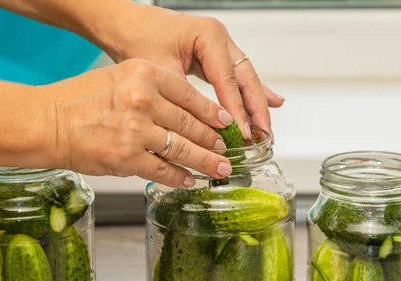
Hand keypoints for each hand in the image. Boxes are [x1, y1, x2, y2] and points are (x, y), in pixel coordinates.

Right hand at [43, 59, 233, 187]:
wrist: (47, 121)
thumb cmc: (79, 100)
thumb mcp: (120, 78)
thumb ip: (154, 90)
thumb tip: (187, 113)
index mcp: (144, 74)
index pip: (190, 95)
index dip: (212, 112)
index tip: (225, 122)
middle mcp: (144, 100)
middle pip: (191, 124)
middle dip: (213, 141)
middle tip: (227, 150)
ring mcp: (137, 130)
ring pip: (182, 149)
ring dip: (205, 162)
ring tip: (220, 169)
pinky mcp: (128, 157)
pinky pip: (163, 170)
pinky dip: (179, 177)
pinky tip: (190, 180)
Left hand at [97, 3, 283, 139]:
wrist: (126, 24)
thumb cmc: (138, 38)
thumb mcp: (160, 71)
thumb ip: (184, 98)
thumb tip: (202, 129)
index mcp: (208, 36)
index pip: (228, 80)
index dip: (237, 109)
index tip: (243, 132)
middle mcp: (220, 39)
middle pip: (246, 79)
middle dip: (257, 110)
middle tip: (263, 136)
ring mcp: (221, 46)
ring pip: (246, 79)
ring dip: (257, 106)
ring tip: (266, 131)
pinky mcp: (217, 56)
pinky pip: (238, 78)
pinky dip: (252, 93)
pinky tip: (274, 102)